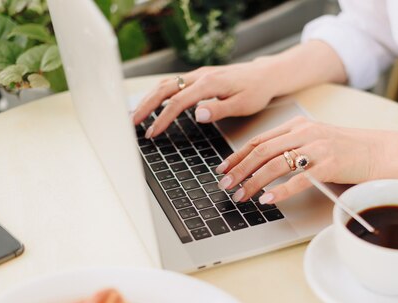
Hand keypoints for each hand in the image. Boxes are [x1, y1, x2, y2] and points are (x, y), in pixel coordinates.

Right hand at [132, 59, 278, 137]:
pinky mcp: (199, 77)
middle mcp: (200, 76)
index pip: (178, 102)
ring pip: (166, 84)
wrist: (266, 75)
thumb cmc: (257, 91)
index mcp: (209, 83)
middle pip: (164, 89)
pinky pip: (173, 84)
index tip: (152, 132)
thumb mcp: (242, 104)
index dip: (162, 118)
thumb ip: (219, 109)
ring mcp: (198, 75)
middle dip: (146, 106)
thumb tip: (196, 114)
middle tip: (132, 123)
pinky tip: (152, 104)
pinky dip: (159, 94)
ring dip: (149, 99)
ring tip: (137, 116)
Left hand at [215, 116, 397, 203]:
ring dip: (252, 182)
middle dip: (238, 170)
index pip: (259, 139)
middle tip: (225, 185)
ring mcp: (317, 148)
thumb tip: (265, 164)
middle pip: (261, 151)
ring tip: (240, 196)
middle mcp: (305, 133)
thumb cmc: (350, 149)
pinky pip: (297, 180)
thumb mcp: (317, 140)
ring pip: (274, 165)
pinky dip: (279, 191)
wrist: (382, 151)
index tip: (223, 168)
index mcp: (299, 126)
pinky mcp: (329, 165)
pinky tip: (267, 200)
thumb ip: (294, 146)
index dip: (237, 155)